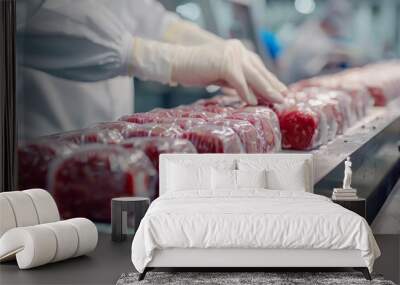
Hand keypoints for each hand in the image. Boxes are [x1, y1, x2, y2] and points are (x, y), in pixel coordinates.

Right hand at [171, 40, 285, 104]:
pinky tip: (254, 102)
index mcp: (237, 50)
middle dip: (272, 85)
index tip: (280, 90)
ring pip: (253, 76)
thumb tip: (251, 95)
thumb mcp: (221, 75)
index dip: (270, 79)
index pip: (258, 66)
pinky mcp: (224, 63)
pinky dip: (246, 92)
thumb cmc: (195, 70)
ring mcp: (232, 54)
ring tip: (276, 100)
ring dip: (266, 90)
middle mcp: (237, 49)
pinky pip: (239, 81)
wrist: (177, 63)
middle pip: (259, 71)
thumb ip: (236, 81)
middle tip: (284, 97)